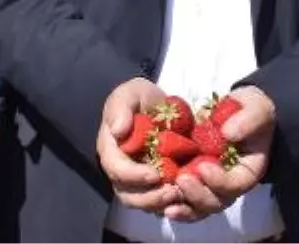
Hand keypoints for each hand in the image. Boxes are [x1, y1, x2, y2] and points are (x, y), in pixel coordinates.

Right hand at [96, 78, 180, 213]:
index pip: (116, 169)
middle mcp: (122, 169)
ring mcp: (138, 180)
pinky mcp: (155, 185)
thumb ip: (121, 107)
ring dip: (160, 203)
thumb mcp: (131, 92)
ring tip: (180, 195)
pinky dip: (172, 205)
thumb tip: (117, 130)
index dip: (133, 176)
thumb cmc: (142, 98)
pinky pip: (159, 204)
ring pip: (143, 203)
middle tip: (172, 191)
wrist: (160, 105)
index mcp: (112, 149)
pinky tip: (186, 198)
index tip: (155, 173)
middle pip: (128, 195)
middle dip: (149, 197)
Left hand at [166, 86, 274, 222]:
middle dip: (198, 195)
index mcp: (247, 170)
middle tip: (182, 179)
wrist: (235, 108)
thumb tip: (228, 133)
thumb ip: (248, 120)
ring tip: (167, 201)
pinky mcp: (194, 179)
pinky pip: (184, 199)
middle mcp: (230, 183)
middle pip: (216, 201)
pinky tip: (161, 206)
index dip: (220, 181)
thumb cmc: (250, 109)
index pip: (236, 185)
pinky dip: (174, 204)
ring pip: (199, 207)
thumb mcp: (256, 108)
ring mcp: (210, 184)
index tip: (203, 167)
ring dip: (184, 207)